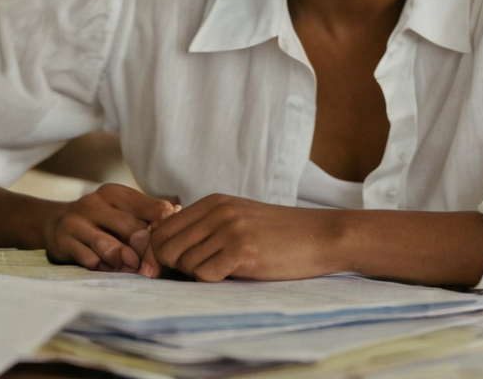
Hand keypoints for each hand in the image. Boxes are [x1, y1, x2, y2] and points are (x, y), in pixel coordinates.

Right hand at [43, 183, 176, 274]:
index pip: (154, 209)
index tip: (169, 248)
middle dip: (147, 255)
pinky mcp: (64, 240)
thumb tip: (179, 212)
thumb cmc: (102, 221)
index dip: (166, 232)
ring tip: (132, 269)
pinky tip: (107, 269)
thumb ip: (150, 215)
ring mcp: (77, 220)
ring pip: (110, 246)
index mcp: (117, 193)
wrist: (56, 225)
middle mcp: (95, 202)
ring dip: (125, 263)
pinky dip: (103, 269)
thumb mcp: (124, 212)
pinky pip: (90, 260)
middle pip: (134, 230)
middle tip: (153, 270)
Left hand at [147, 194, 340, 281]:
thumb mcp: (240, 219)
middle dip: (173, 267)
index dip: (160, 253)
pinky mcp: (243, 251)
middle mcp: (218, 211)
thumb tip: (164, 251)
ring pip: (184, 263)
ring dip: (198, 275)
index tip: (170, 269)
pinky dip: (213, 282)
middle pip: (166, 247)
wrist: (322, 236)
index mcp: (214, 201)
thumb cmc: (281, 234)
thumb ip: (207, 227)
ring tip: (224, 271)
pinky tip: (234, 275)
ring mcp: (230, 230)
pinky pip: (205, 275)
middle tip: (198, 274)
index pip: (163, 228)